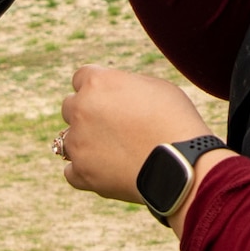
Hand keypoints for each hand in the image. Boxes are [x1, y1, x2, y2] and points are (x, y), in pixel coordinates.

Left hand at [60, 66, 212, 203]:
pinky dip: (85, 172)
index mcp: (97, 83)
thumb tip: (116, 92)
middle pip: (70, 107)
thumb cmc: (176, 121)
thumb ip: (125, 85)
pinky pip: (71, 171)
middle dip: (86, 114)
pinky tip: (106, 172)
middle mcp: (80, 109)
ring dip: (84, 143)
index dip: (96, 88)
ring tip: (113, 152)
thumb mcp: (155, 87)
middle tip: (113, 126)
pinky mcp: (82, 173)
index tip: (110, 99)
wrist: (182, 165)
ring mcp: (78, 143)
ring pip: (67, 140)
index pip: (80, 77)